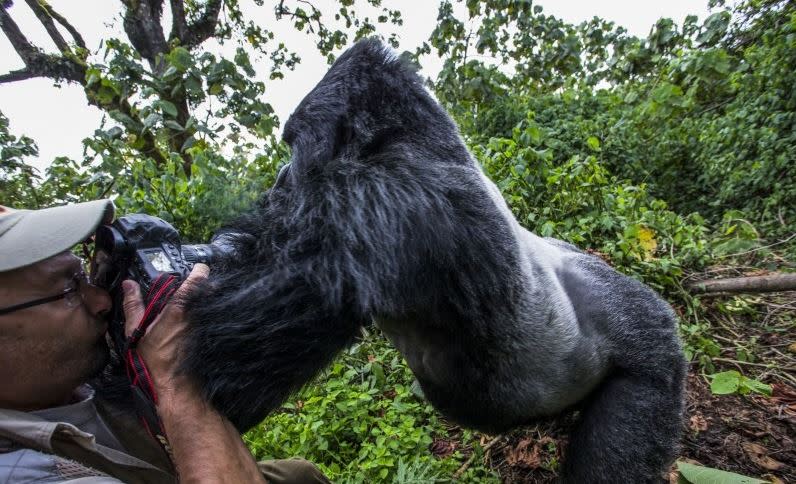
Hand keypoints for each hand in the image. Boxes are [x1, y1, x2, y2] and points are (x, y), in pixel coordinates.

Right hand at [121, 264, 208, 397]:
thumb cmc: (153, 359)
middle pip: (207, 289)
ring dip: (204, 301)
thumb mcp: (136, 330)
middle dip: (201, 286)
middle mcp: (196, 314)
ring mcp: (205, 324)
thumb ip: (133, 304)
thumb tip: (129, 285)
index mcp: (178, 308)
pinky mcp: (209, 333)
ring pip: (211, 303)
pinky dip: (206, 314)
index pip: (198, 279)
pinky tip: (196, 320)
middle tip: (190, 288)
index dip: (199, 270)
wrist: (173, 382)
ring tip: (192, 304)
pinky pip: (211, 317)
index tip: (197, 268)